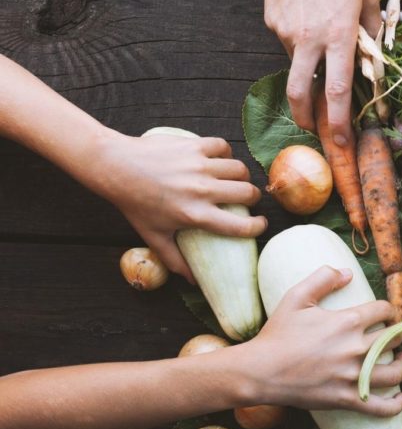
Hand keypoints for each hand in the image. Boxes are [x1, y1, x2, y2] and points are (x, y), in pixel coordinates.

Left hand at [93, 132, 265, 280]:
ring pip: (240, 169)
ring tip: (234, 180)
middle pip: (248, 193)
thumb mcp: (153, 236)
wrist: (115, 166)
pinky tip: (218, 160)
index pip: (241, 226)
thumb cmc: (134, 204)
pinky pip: (223, 147)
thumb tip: (193, 282)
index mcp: (195, 215)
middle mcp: (202, 190)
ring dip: (241, 176)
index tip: (259, 225)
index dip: (258, 227)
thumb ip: (175, 260)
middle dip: (252, 198)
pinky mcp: (194, 146)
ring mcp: (199, 166)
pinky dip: (225, 153)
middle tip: (245, 200)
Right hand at [239, 266, 401, 416]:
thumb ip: (322, 279)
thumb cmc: (277, 334)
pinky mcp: (346, 399)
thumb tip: (348, 272)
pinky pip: (381, 407)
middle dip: (399, 334)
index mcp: (347, 321)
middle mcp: (355, 349)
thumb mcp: (296, 297)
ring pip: (396, 372)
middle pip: (395, 338)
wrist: (259, 371)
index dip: (389, 310)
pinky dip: (396, 404)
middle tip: (394, 335)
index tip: (386, 314)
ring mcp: (352, 376)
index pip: (384, 310)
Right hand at [264, 0, 382, 144]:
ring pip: (296, 66)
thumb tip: (374, 64)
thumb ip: (371, 35)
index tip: (342, 142)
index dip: (339, 122)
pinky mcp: (271, 21)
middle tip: (314, 129)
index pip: (337, 91)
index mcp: (338, 36)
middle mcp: (309, 38)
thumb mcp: (367, 0)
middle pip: (301, 93)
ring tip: (319, 52)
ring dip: (307, 71)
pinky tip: (307, 22)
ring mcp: (285, 31)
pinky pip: (287, 43)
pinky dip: (299, 44)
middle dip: (306, 118)